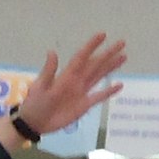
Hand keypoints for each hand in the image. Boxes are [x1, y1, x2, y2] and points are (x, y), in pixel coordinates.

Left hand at [14, 33, 128, 138]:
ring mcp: (81, 92)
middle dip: (108, 54)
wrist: (34, 123)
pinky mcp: (84, 105)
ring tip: (123, 57)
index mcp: (67, 74)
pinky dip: (109, 92)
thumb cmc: (35, 103)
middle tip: (122, 42)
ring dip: (111, 67)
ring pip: (99, 76)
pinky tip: (119, 85)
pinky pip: (99, 97)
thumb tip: (52, 52)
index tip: (102, 35)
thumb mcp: (40, 87)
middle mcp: (77, 80)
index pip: (82, 57)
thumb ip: (49, 71)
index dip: (92, 46)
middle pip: (95, 64)